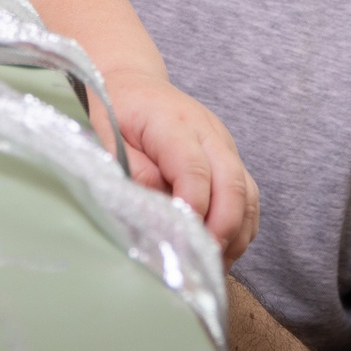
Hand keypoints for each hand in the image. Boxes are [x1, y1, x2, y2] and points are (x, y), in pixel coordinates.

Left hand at [105, 69, 259, 261]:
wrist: (135, 84)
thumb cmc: (115, 109)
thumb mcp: (103, 131)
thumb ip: (127, 167)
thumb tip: (154, 203)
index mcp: (174, 122)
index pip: (194, 169)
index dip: (192, 207)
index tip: (181, 240)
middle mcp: (209, 133)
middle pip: (232, 183)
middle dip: (222, 229)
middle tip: (201, 263)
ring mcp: (224, 146)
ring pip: (246, 194)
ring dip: (235, 234)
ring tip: (212, 266)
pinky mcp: (229, 160)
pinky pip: (247, 197)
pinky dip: (240, 228)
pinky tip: (221, 251)